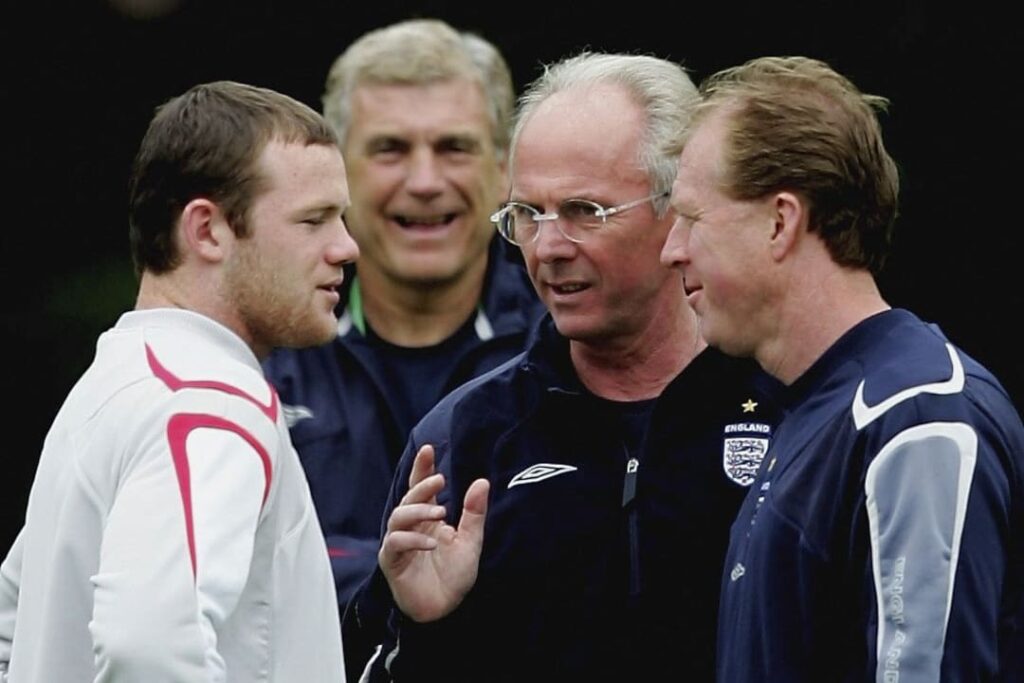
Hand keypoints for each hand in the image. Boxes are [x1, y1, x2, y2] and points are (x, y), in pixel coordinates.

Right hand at [378, 444, 488, 622]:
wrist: (446, 610)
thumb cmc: (455, 576)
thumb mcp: (471, 542)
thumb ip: (474, 513)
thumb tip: (482, 481)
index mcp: (427, 519)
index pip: (421, 488)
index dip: (422, 468)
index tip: (428, 448)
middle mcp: (411, 527)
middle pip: (408, 498)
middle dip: (421, 487)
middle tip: (439, 480)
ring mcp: (399, 543)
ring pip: (398, 516)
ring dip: (418, 510)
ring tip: (440, 513)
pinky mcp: (392, 560)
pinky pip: (396, 543)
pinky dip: (412, 539)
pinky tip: (431, 543)